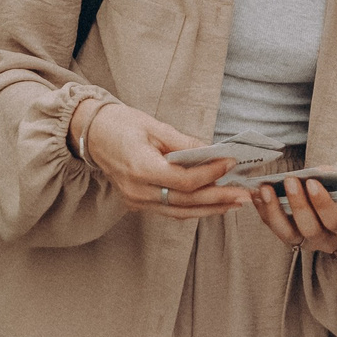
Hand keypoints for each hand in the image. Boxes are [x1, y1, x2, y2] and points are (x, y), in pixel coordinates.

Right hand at [82, 103, 250, 219]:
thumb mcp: (155, 126)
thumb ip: (184, 143)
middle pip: (186, 201)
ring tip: (235, 203)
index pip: (184, 181)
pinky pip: (170, 210)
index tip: (230, 163)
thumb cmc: (120, 124)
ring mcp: (136, 200)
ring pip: (180, 212)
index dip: (211, 174)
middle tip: (245, 195)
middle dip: (219, 198)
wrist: (91, 133)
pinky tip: (212, 203)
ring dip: (210, 208)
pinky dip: (193, 208)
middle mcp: (137, 190)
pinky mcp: (137, 203)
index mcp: (141, 168)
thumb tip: (212, 152)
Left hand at [249, 163, 336, 252]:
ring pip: (289, 234)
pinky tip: (258, 194)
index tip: (311, 182)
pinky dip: (265, 211)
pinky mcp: (294, 239)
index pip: (335, 220)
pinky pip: (277, 228)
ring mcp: (310, 242)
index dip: (322, 203)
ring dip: (275, 211)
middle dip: (298, 204)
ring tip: (266, 189)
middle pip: (310, 229)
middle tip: (290, 180)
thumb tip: (321, 172)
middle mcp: (330, 241)